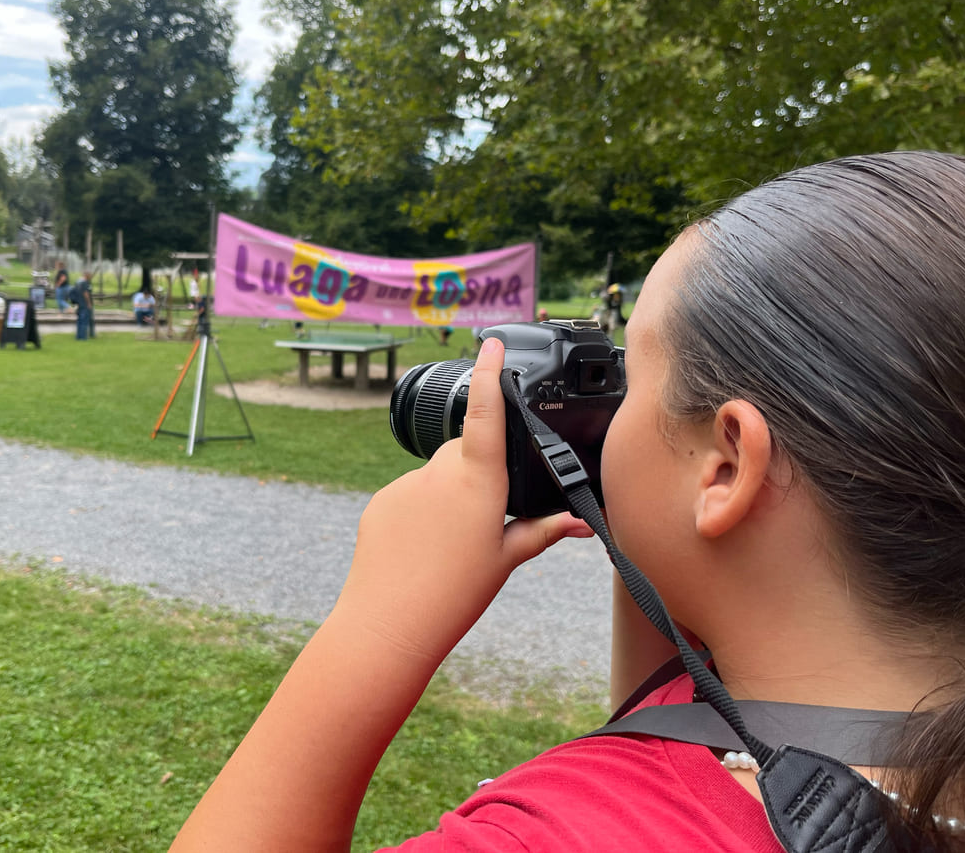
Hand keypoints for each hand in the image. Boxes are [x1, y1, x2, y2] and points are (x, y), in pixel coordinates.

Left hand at [336, 336, 593, 664]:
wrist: (390, 622)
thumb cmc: (457, 593)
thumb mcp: (506, 559)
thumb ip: (542, 531)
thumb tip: (582, 524)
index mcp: (479, 480)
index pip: (487, 413)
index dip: (491, 373)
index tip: (491, 343)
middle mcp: (440, 472)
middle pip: (464, 452)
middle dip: (476, 472)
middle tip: (482, 521)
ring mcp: (406, 484)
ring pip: (435, 476)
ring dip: (446, 497)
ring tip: (448, 546)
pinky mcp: (381, 501)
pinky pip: (408, 496)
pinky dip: (419, 513)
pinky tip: (420, 550)